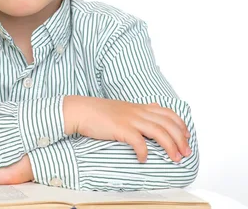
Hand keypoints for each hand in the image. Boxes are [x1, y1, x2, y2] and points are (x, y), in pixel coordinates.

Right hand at [64, 96, 190, 162]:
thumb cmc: (98, 112)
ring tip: (174, 158)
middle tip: (185, 153)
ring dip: (170, 147)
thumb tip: (151, 111)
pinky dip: (144, 152)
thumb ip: (137, 111)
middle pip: (168, 124)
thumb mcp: (122, 107)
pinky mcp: (120, 129)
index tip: (187, 137)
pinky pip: (139, 142)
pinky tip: (143, 159)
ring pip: (159, 132)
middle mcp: (138, 112)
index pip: (168, 113)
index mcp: (139, 107)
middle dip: (181, 139)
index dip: (181, 125)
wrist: (80, 110)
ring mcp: (130, 119)